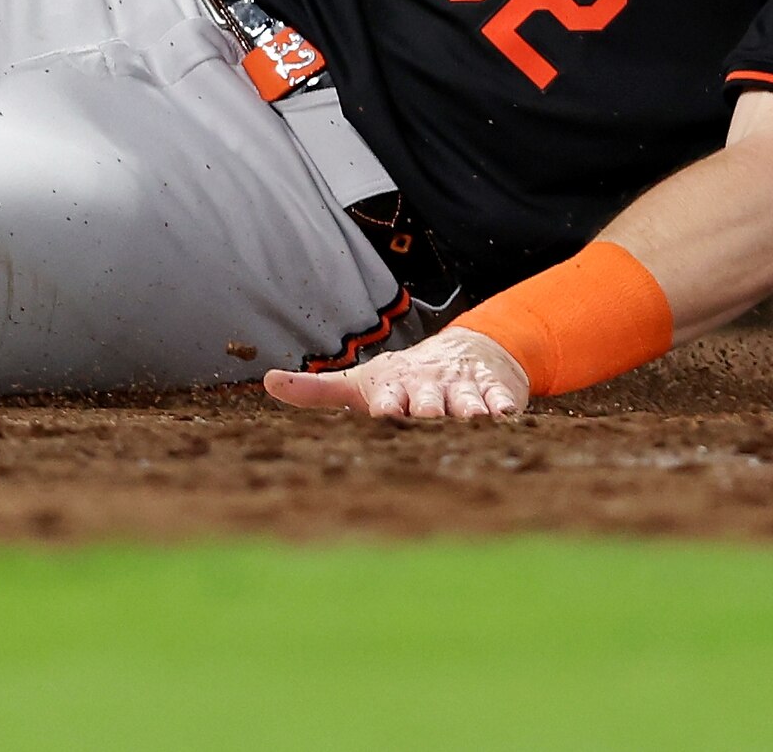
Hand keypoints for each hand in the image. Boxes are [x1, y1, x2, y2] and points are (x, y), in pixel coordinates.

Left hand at [263, 327, 528, 420]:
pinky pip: (501, 399)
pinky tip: (507, 415)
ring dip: (467, 411)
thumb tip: (265, 382)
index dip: (388, 406)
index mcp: (395, 387)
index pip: (389, 398)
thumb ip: (316, 390)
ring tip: (469, 419)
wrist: (463, 352)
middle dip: (429, 412)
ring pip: (467, 402)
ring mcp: (462, 389)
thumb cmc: (403, 379)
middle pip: (429, 403)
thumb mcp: (361, 384)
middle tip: (428, 420)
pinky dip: (504, 407)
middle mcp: (428, 387)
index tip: (386, 413)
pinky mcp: (495, 391)